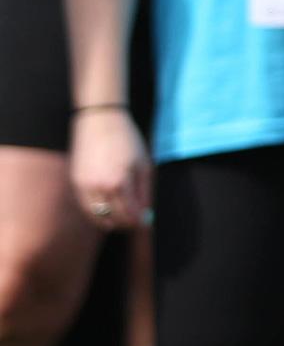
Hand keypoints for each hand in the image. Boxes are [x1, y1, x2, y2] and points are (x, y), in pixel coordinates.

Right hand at [69, 106, 149, 231]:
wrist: (100, 121)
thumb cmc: (127, 141)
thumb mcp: (143, 165)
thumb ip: (144, 192)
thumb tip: (145, 215)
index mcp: (119, 183)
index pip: (128, 215)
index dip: (138, 222)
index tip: (145, 222)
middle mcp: (98, 188)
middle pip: (112, 219)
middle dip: (126, 224)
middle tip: (135, 222)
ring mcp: (83, 186)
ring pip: (96, 216)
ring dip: (110, 221)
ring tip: (123, 216)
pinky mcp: (75, 183)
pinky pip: (85, 207)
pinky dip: (96, 212)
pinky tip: (108, 208)